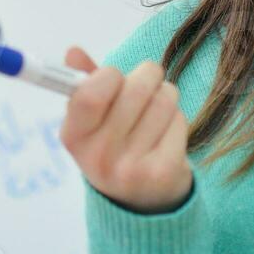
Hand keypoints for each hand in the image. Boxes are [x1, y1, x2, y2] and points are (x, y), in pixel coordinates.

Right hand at [58, 47, 192, 214]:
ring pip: (163, 100)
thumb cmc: (113, 146)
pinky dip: (177, 118)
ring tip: (158, 107)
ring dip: (165, 94)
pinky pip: (179, 120)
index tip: (114, 78)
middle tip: (147, 81)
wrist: (140, 202)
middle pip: (135, 89)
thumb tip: (73, 51)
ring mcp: (132, 168)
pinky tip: (167, 131)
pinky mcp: (164, 173)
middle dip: (147, 75)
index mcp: (74, 138)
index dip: (108, 75)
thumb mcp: (90, 121)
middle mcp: (99, 156)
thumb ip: (84, 84)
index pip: (89, 94)